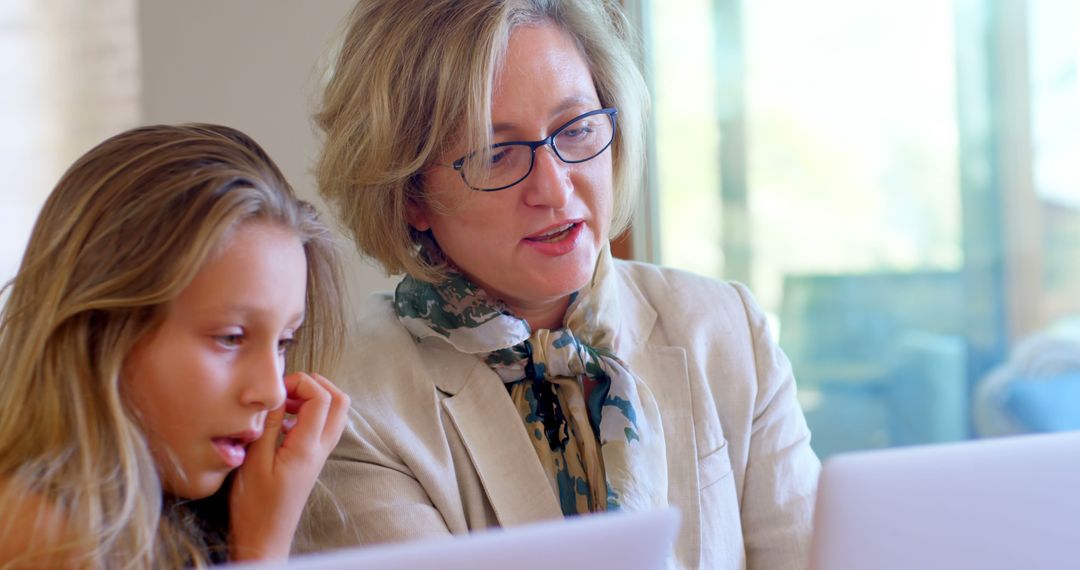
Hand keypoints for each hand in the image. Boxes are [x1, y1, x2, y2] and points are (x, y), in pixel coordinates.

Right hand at [228, 372, 349, 561]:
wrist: (265, 536)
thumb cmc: (255, 505)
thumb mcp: (254, 461)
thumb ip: (268, 425)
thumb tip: (277, 394)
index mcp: (308, 447)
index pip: (323, 397)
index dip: (302, 382)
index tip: (277, 389)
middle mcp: (321, 448)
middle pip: (340, 401)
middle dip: (317, 384)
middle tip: (287, 388)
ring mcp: (320, 454)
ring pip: (334, 414)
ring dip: (314, 398)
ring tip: (283, 403)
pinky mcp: (313, 459)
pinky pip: (322, 427)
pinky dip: (309, 414)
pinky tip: (283, 421)